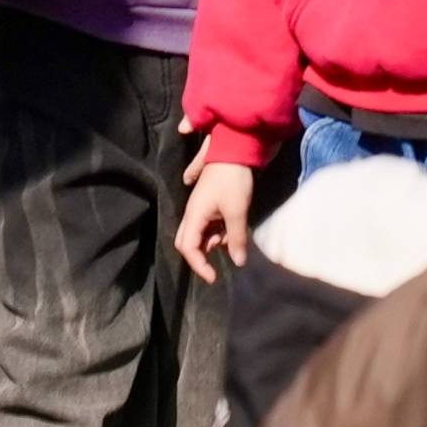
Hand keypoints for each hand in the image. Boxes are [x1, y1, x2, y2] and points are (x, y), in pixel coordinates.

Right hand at [173, 155, 256, 278]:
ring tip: (233, 236)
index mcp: (194, 215)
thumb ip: (236, 238)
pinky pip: (209, 224)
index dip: (198, 265)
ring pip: (200, 233)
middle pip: (187, 241)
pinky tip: (233, 225)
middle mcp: (192, 213)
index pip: (187, 247)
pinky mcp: (209, 202)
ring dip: (214, 240)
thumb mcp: (237, 211)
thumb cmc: (233, 180)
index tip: (213, 277)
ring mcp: (200, 207)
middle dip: (201, 255)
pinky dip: (219, 230)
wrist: (235, 150)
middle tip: (217, 263)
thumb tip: (239, 262)